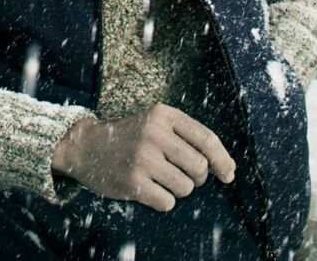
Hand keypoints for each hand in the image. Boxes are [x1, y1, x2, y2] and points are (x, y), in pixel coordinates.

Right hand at [52, 103, 235, 212]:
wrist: (87, 146)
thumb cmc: (132, 137)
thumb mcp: (157, 124)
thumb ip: (189, 138)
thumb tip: (228, 169)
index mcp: (164, 115)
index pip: (207, 139)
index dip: (223, 159)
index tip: (229, 174)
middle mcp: (155, 133)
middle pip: (200, 167)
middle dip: (197, 177)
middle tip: (181, 174)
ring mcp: (143, 158)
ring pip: (186, 187)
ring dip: (178, 189)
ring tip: (160, 178)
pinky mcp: (133, 182)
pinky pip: (168, 202)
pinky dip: (163, 200)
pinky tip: (148, 188)